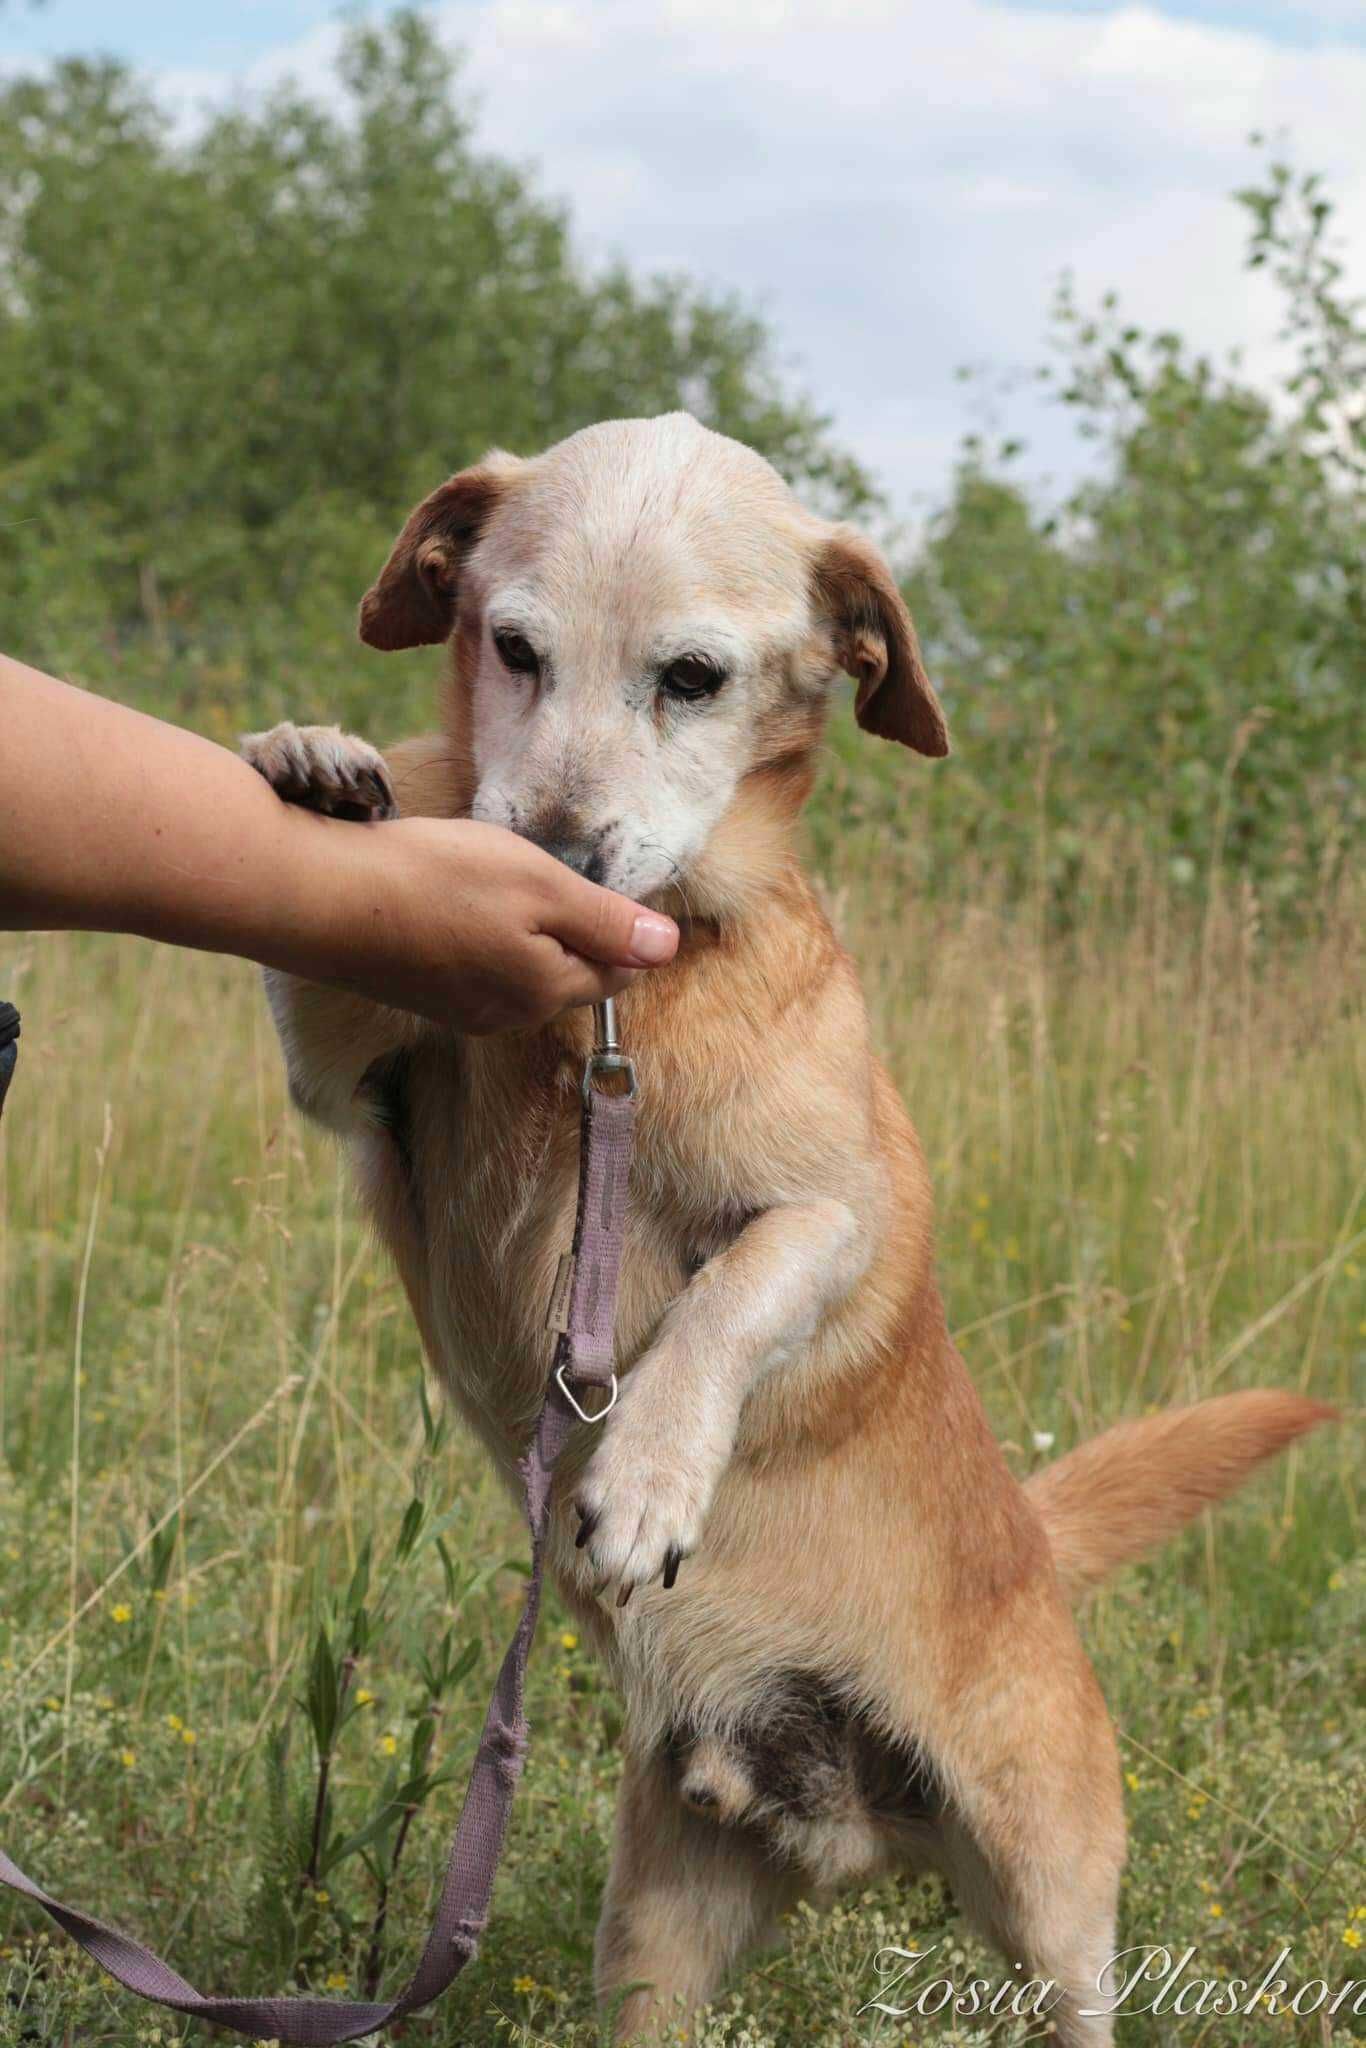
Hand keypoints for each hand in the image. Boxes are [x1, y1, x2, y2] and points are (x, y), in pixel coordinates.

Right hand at [317, 811, 677, 1031]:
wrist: (319, 899)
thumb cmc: (434, 880)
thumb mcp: (539, 885)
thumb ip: (607, 920)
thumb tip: (668, 946)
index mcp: (547, 991)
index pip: (617, 969)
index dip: (617, 920)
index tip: (587, 874)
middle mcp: (508, 1015)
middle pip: (568, 971)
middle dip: (568, 925)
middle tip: (533, 868)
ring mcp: (459, 1011)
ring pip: (520, 969)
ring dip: (520, 927)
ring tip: (487, 877)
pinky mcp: (420, 994)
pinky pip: (474, 967)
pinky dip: (476, 934)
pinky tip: (448, 899)